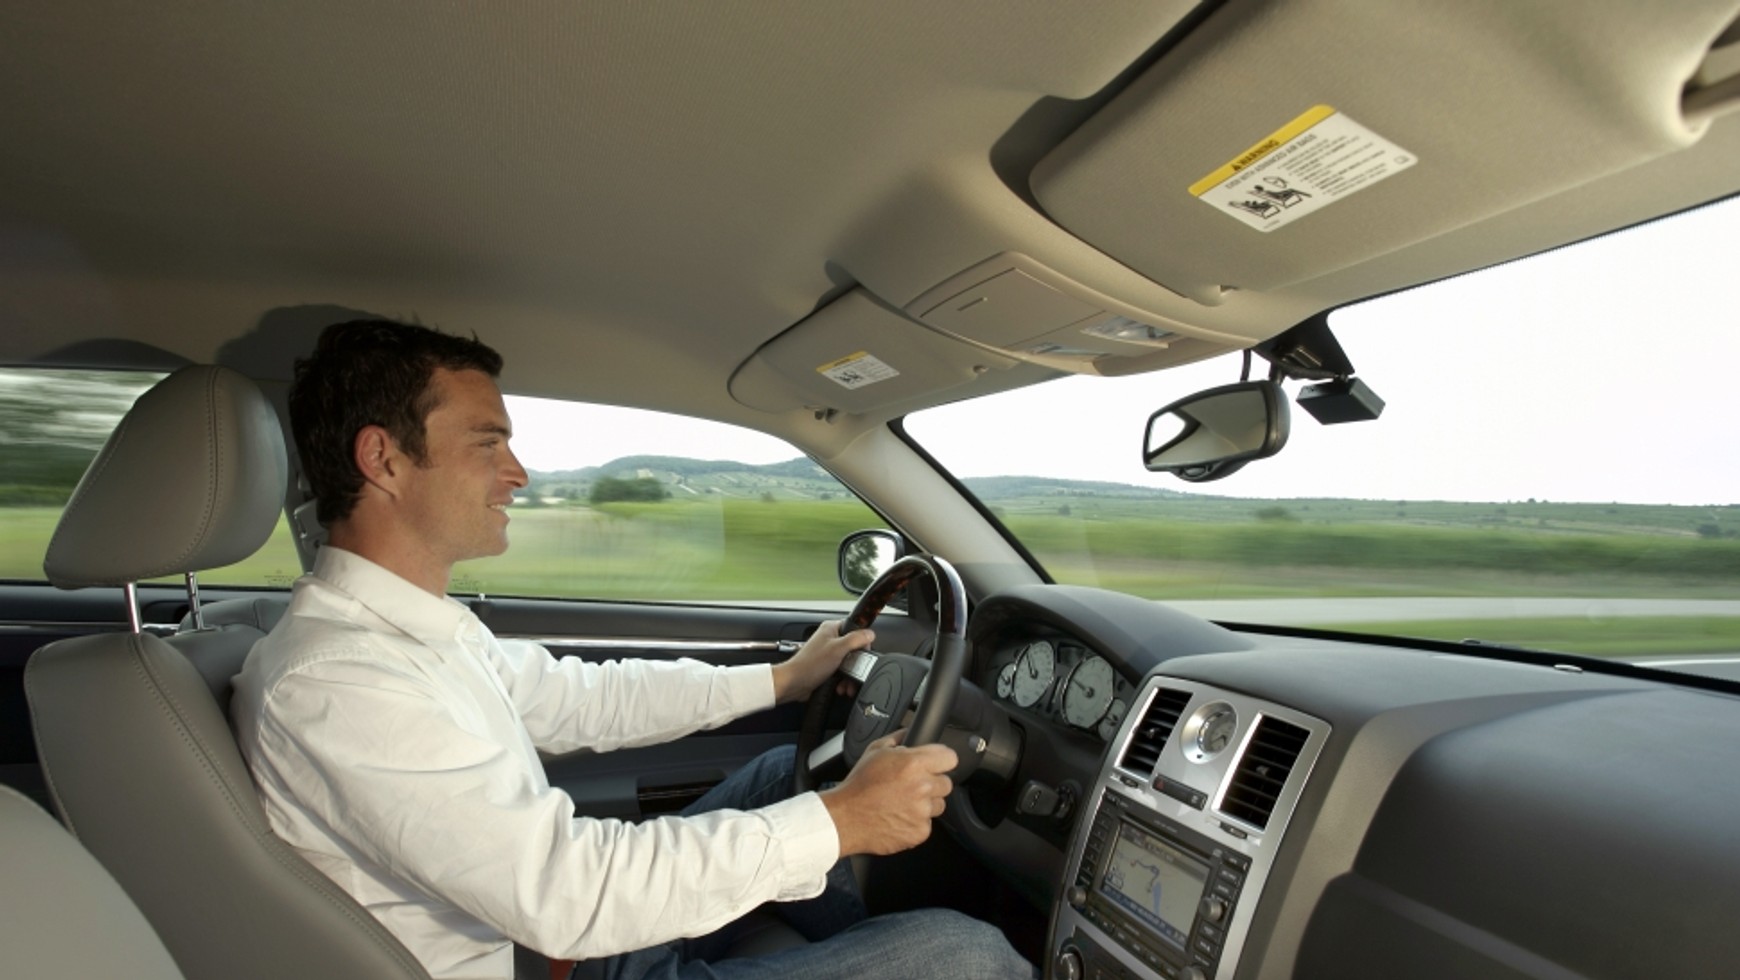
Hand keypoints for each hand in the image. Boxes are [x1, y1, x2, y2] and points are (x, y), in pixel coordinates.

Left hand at [770, 619, 873, 703]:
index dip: (862, 642)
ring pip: (848, 663)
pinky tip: (841, 686)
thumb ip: (856, 639)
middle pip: (853, 649)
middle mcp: (829, 640)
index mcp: (831, 629)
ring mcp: (827, 654)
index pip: (855, 629)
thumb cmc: (809, 664)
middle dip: (856, 664)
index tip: (863, 653)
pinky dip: (843, 680)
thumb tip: (870, 634)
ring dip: (850, 676)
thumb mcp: (838, 649)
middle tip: (856, 671)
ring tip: (848, 684)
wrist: (794, 683)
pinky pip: (841, 672)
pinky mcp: (826, 667)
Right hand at [818, 731, 957, 856]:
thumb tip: (911, 732)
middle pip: (946, 783)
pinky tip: (899, 817)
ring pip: (938, 805)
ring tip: (903, 802)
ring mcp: (922, 812)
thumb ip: (898, 738)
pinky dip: (916, 822)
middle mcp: (922, 787)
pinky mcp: (920, 831)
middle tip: (913, 785)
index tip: (937, 764)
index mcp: (914, 764)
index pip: (950, 758)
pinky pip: (927, 824)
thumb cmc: (858, 786)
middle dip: (932, 783)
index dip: (942, 760)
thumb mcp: (875, 750)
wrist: (845, 817)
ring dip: (926, 804)